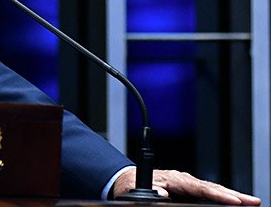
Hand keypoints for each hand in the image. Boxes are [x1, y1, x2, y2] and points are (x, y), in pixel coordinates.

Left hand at [113, 168, 260, 203]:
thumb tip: (162, 194)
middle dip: (234, 195)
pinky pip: (208, 195)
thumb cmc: (133, 184)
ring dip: (232, 197)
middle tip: (254, 201)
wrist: (128, 181)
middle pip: (212, 188)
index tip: (233, 201)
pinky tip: (235, 203)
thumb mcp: (139, 188)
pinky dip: (223, 198)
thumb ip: (152, 192)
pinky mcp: (189, 192)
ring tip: (251, 202)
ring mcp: (188, 186)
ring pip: (213, 191)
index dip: (216, 195)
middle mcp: (184, 180)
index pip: (199, 188)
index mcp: (174, 178)